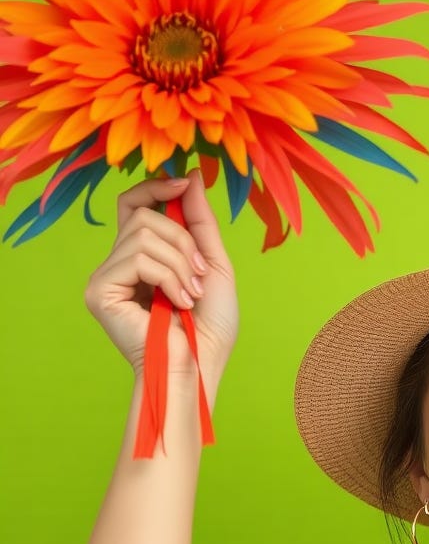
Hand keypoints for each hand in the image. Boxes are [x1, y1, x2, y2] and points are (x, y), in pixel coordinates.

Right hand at [84, 171, 237, 382]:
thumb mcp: (214, 267)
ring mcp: (106, 276)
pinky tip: (177, 303)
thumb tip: (190, 176)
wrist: (199, 367)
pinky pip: (137, 257)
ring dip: (181, 264)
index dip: (156, 188)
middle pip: (145, 214)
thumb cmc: (209, 329)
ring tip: (191, 296)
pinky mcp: (99, 289)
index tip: (185, 184)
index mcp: (144, 258)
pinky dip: (168, 277)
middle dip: (184, 242)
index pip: (135, 204)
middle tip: (201, 278)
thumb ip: (200, 223)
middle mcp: (119, 264)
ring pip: (144, 233)